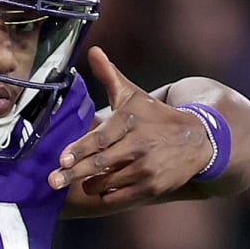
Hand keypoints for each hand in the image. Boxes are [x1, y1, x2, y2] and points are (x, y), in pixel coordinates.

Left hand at [48, 47, 214, 206]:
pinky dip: (106, 195)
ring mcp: (147, 169)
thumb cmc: (155, 117)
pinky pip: (118, 198)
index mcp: (131, 121)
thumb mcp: (135, 95)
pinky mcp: (152, 188)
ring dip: (90, 184)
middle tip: (53, 181)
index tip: (62, 159)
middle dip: (73, 173)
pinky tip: (102, 188)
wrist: (197, 141)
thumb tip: (94, 51)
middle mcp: (140, 145)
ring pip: (106, 183)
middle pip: (99, 163)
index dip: (81, 150)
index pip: (101, 138)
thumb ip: (110, 76)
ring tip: (83, 180)